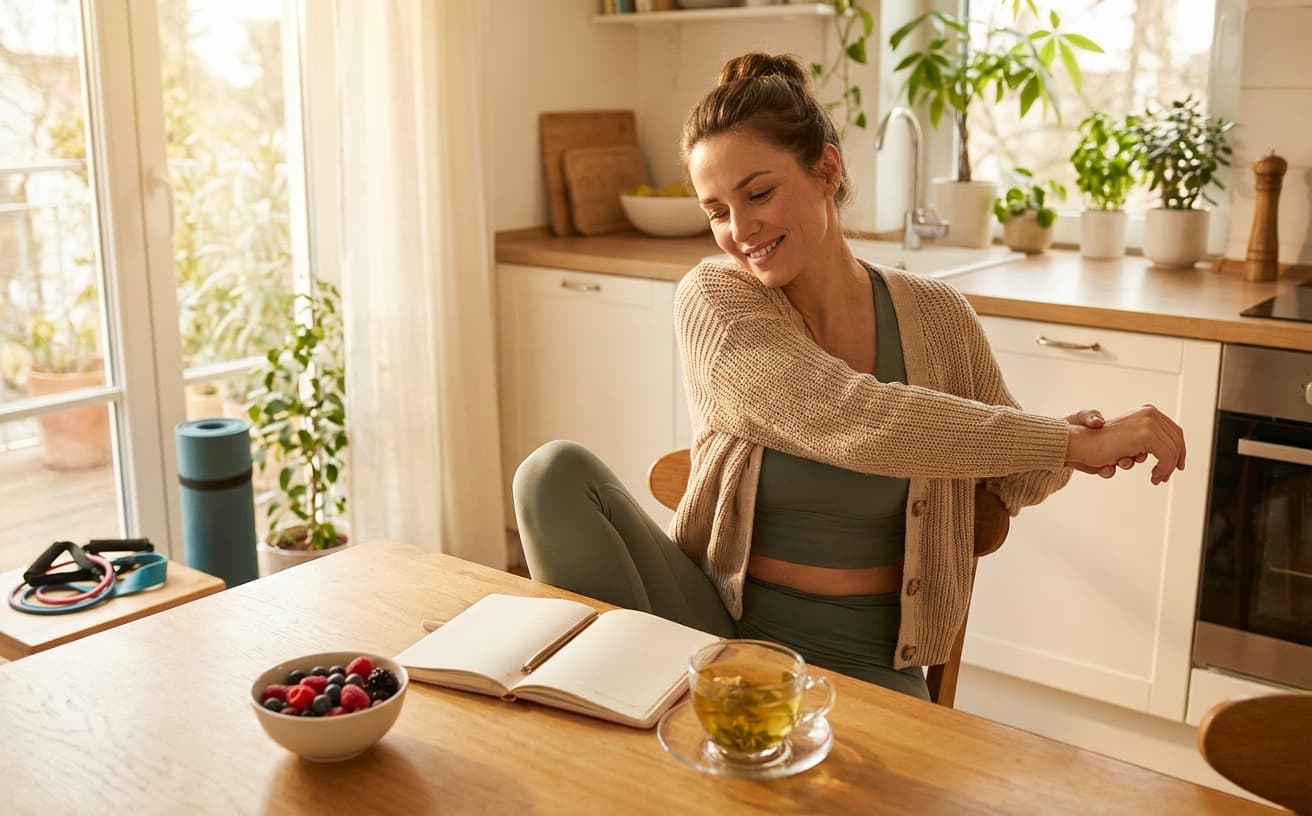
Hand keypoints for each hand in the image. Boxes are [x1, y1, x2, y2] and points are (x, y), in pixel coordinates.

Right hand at [1064, 404, 1184, 484]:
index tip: (1176, 464)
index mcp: (1148, 411)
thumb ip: (1145, 438)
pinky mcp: (1147, 435)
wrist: (1085, 443)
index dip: (1178, 449)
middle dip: (1175, 460)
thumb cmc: (1102, 444)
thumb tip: (1164, 451)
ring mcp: (1149, 423)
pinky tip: (1153, 477)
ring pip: (1173, 450)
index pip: (1174, 430)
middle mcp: (1151, 413)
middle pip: (1177, 440)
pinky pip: (1166, 457)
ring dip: (1167, 468)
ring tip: (1158, 478)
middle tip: (1166, 475)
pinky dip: (1163, 469)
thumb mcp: (1129, 436)